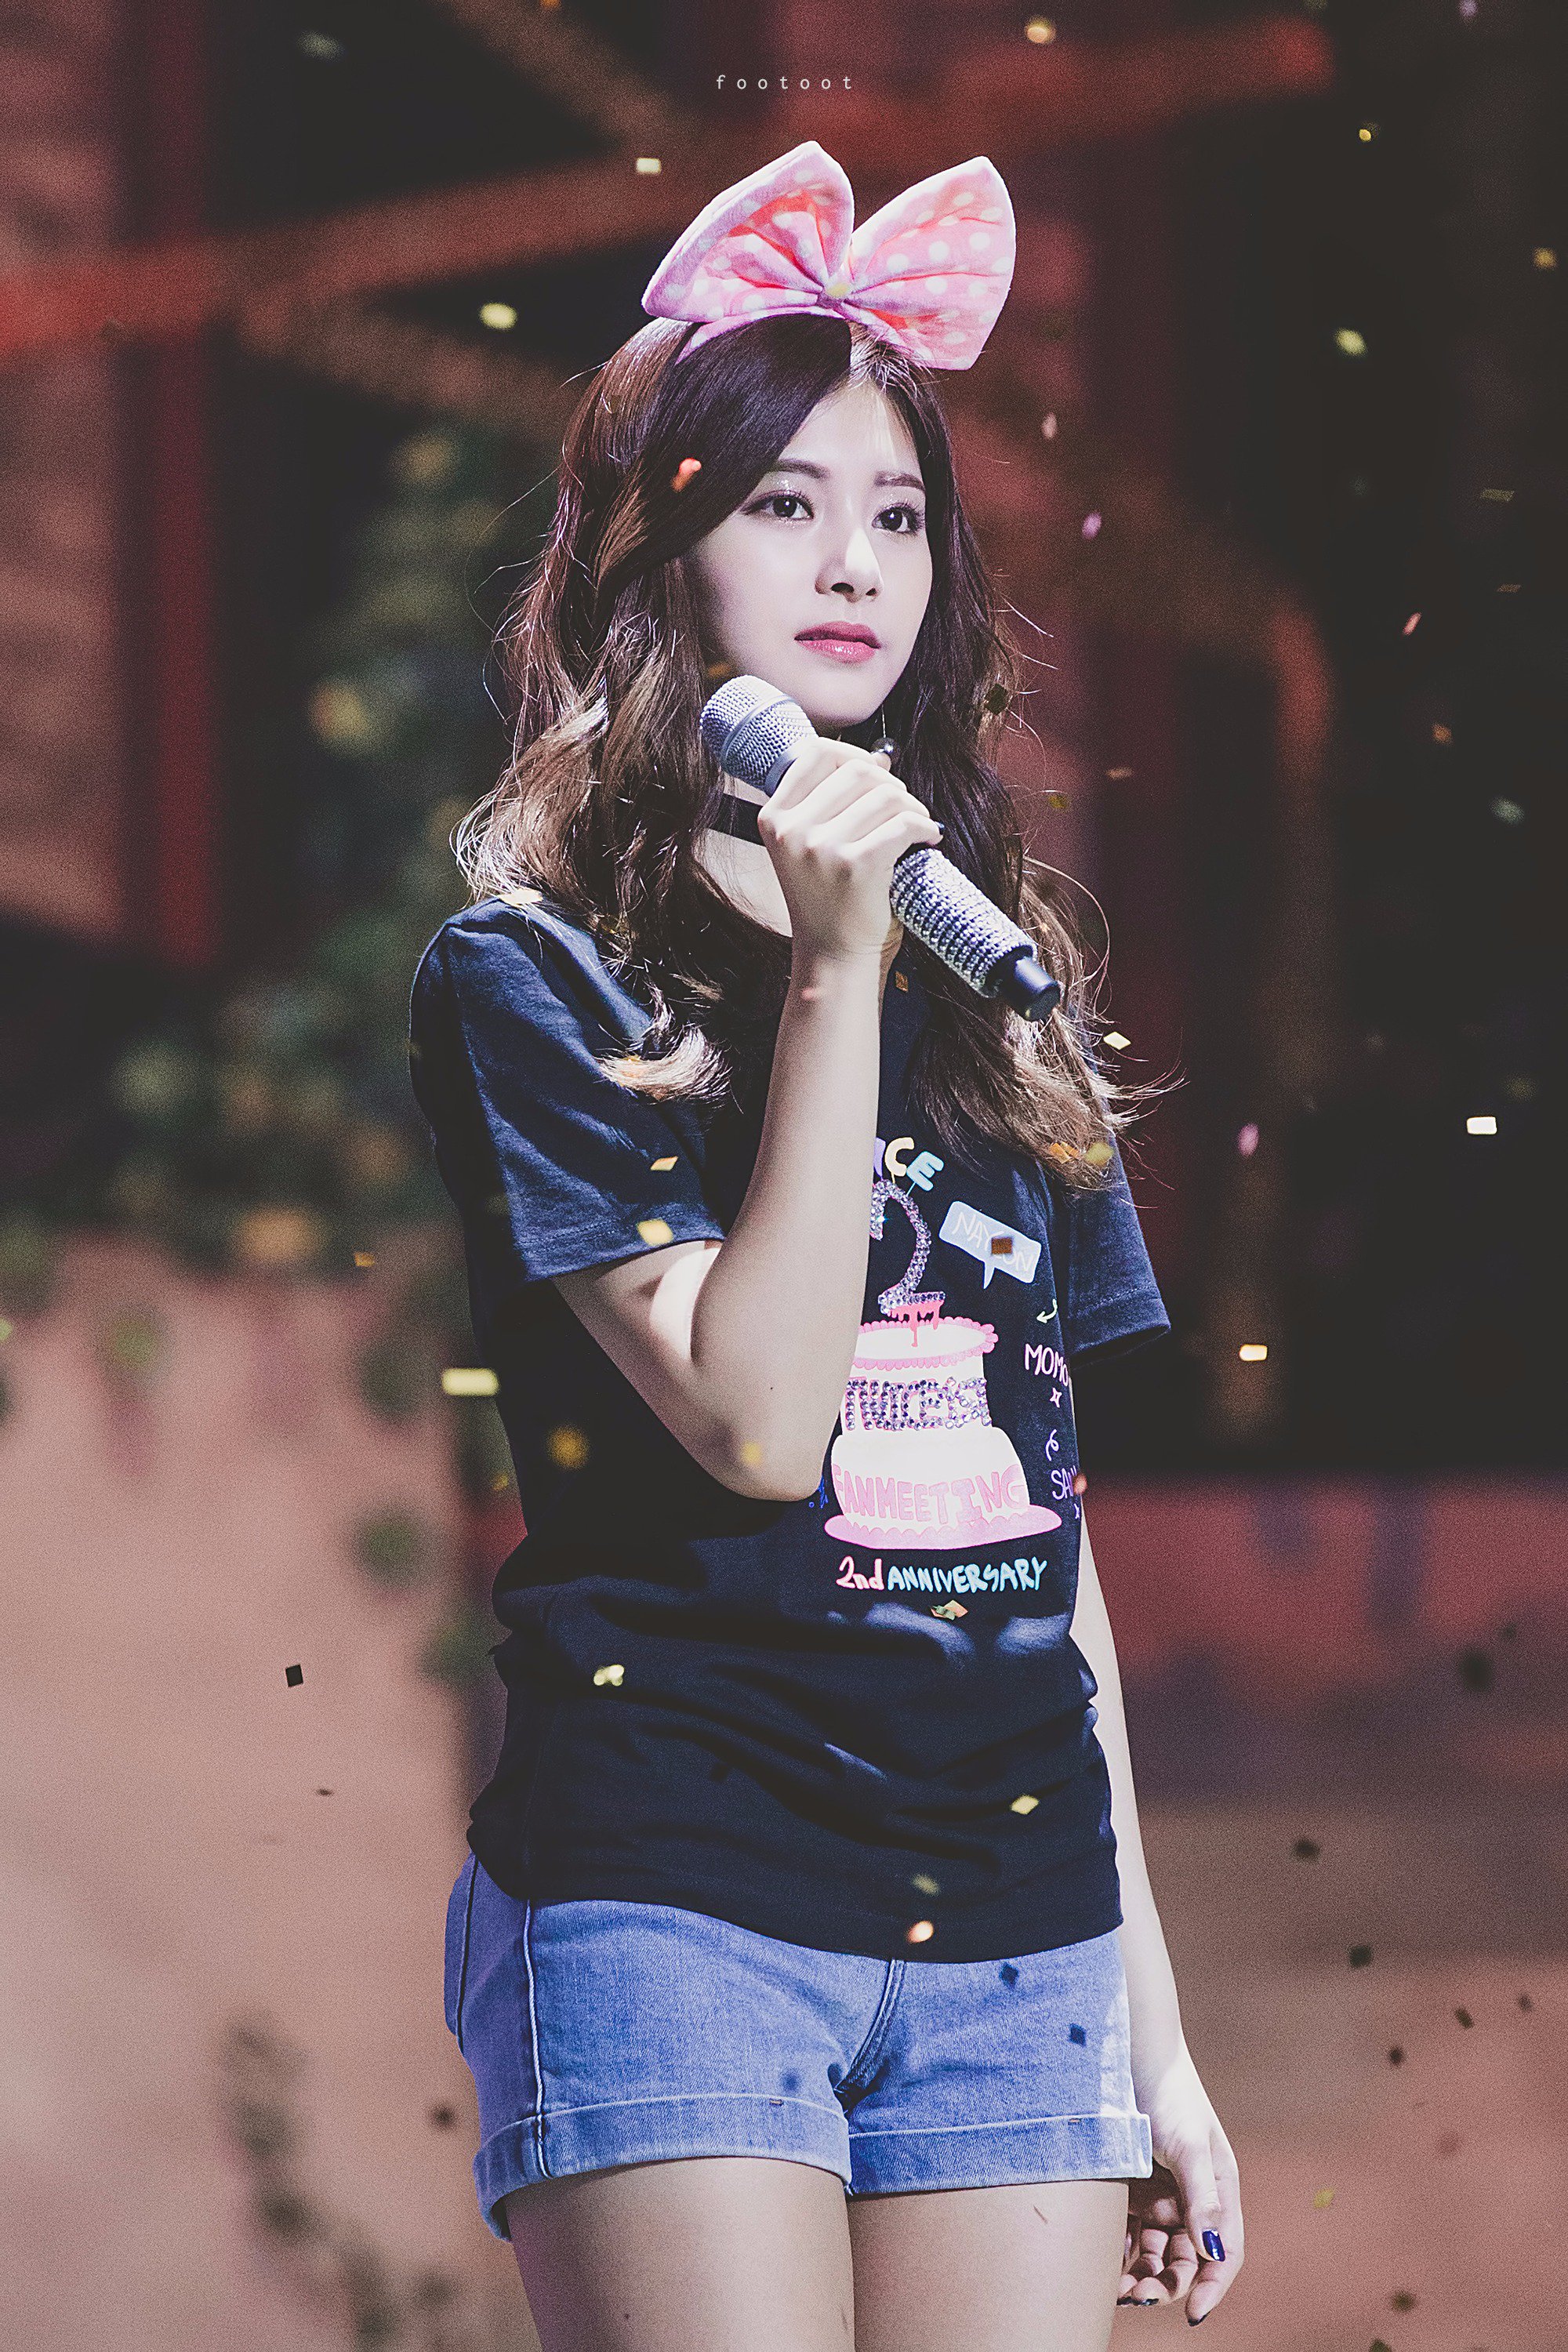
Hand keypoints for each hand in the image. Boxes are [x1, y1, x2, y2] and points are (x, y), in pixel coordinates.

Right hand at [756, 739, 941, 966]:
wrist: (831, 953)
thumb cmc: (826, 895)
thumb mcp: (808, 844)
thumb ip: (832, 800)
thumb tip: (881, 758)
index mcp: (774, 818)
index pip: (816, 753)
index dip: (853, 754)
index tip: (874, 772)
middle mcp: (792, 830)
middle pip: (858, 771)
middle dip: (890, 784)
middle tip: (902, 809)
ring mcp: (821, 848)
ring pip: (886, 795)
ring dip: (913, 806)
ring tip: (917, 825)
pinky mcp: (855, 866)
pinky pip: (903, 824)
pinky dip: (925, 826)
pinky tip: (929, 838)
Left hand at [1118, 2052, 1242, 2324]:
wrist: (1126, 2053)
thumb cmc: (1168, 2093)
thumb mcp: (1188, 2145)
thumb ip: (1202, 2198)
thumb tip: (1213, 2252)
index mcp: (1218, 2189)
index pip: (1224, 2251)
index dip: (1213, 2285)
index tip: (1193, 2314)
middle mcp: (1192, 2198)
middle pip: (1186, 2259)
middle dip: (1166, 2283)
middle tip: (1135, 2296)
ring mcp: (1161, 2194)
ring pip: (1156, 2252)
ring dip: (1141, 2273)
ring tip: (1116, 2288)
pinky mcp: (1132, 2189)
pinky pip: (1130, 2233)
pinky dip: (1122, 2252)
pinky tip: (1105, 2263)